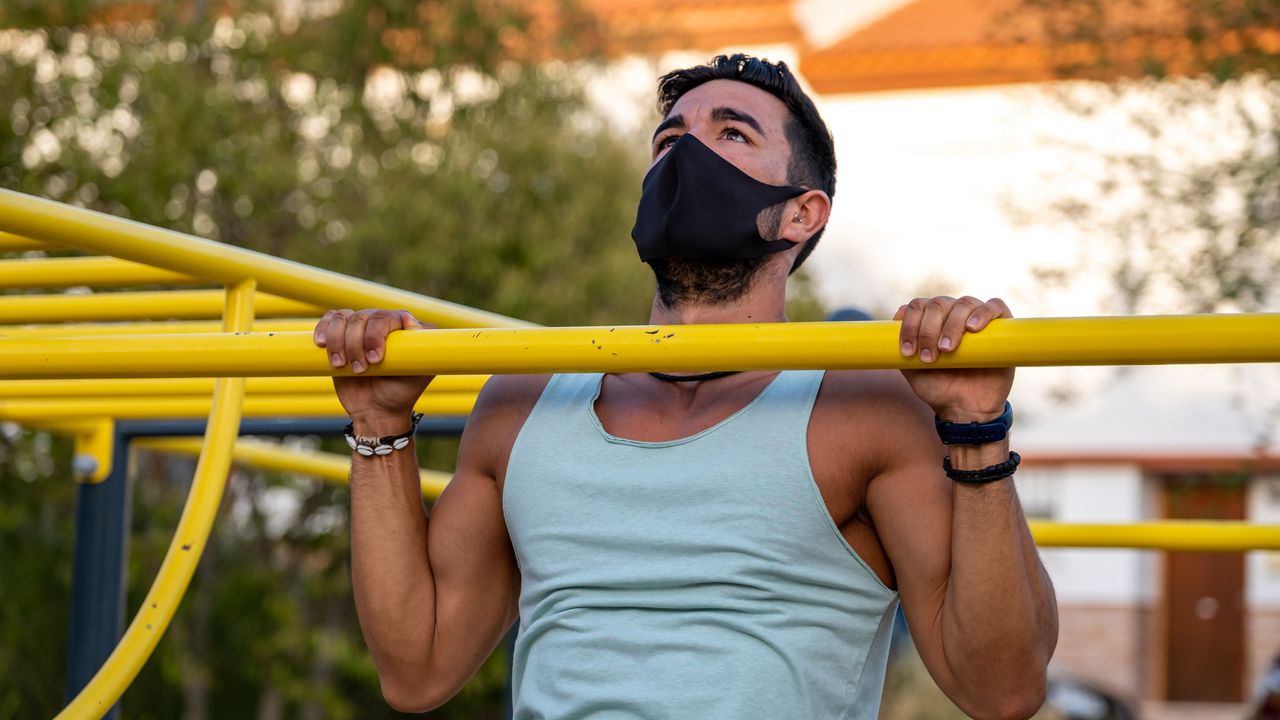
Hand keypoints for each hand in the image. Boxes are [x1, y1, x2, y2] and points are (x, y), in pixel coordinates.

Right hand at [313, 309, 434, 429]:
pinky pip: (329, 320)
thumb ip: (422, 350)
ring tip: (342, 366)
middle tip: (361, 370)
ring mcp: (361, 328)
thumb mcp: (419, 375)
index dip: (377, 335)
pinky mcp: (341, 335)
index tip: (375, 360)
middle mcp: (383, 323)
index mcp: (404, 328)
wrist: (376, 409)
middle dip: (356, 344)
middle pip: (363, 317)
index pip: (387, 317)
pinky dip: (323, 330)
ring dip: (338, 342)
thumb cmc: (400, 393)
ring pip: (343, 318)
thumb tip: (409, 320)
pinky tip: (321, 345)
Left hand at [894, 296, 1013, 421]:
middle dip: (929, 329)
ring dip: (952, 324)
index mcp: (931, 321)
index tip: (908, 351)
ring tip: (948, 349)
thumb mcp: (913, 372)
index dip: (910, 325)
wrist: (966, 410)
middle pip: (938, 304)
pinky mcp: (1001, 327)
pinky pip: (995, 307)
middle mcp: (953, 314)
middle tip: (930, 356)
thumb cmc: (939, 388)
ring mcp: (977, 320)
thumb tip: (897, 319)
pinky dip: (983, 312)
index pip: (918, 307)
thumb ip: (901, 350)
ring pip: (964, 304)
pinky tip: (972, 328)